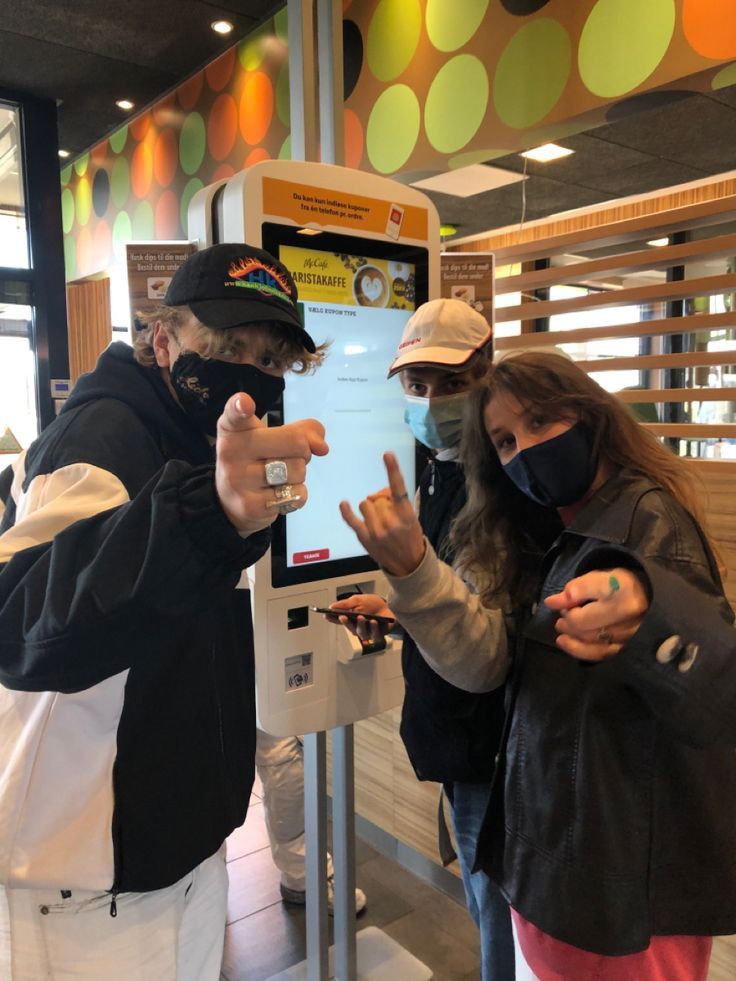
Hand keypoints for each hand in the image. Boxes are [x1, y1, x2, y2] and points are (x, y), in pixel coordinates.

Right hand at [215, 393, 328, 534]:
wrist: (232, 501)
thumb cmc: (258, 459)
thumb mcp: (274, 437)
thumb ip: (304, 431)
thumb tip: (322, 447)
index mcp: (234, 429)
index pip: (235, 413)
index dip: (241, 406)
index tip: (245, 404)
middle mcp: (230, 451)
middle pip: (295, 441)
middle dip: (304, 450)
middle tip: (288, 455)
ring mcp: (238, 480)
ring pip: (298, 470)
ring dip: (299, 474)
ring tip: (281, 476)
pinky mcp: (251, 506)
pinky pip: (297, 495)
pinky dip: (297, 493)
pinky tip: (279, 492)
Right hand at [328, 594, 395, 642]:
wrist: (391, 606)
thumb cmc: (373, 604)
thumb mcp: (358, 600)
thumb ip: (345, 604)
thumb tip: (331, 606)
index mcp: (351, 618)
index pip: (339, 620)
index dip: (332, 618)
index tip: (326, 615)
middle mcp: (358, 627)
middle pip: (350, 628)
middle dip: (346, 622)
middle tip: (343, 616)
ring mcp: (368, 632)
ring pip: (361, 632)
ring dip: (361, 625)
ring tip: (361, 617)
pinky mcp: (378, 635)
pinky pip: (375, 634)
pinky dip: (374, 628)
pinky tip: (373, 622)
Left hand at [339, 452, 424, 576]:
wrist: (408, 563)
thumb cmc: (409, 536)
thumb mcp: (411, 517)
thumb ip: (396, 502)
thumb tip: (375, 494)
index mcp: (406, 514)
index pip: (399, 488)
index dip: (392, 469)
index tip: (387, 454)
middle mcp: (391, 522)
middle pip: (376, 497)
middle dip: (381, 502)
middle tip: (388, 513)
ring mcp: (377, 531)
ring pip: (364, 505)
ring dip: (369, 508)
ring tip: (378, 519)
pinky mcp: (365, 538)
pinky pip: (352, 520)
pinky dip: (346, 511)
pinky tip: (344, 503)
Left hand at [544, 568, 648, 661]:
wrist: (652, 600)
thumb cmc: (620, 585)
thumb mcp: (599, 577)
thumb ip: (576, 588)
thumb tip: (552, 602)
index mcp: (622, 587)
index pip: (591, 590)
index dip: (569, 597)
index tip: (555, 601)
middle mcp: (628, 612)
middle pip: (585, 621)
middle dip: (567, 620)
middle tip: (561, 615)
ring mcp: (630, 633)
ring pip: (591, 639)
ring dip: (571, 634)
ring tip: (562, 626)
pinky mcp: (628, 648)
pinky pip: (599, 654)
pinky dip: (578, 649)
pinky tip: (566, 643)